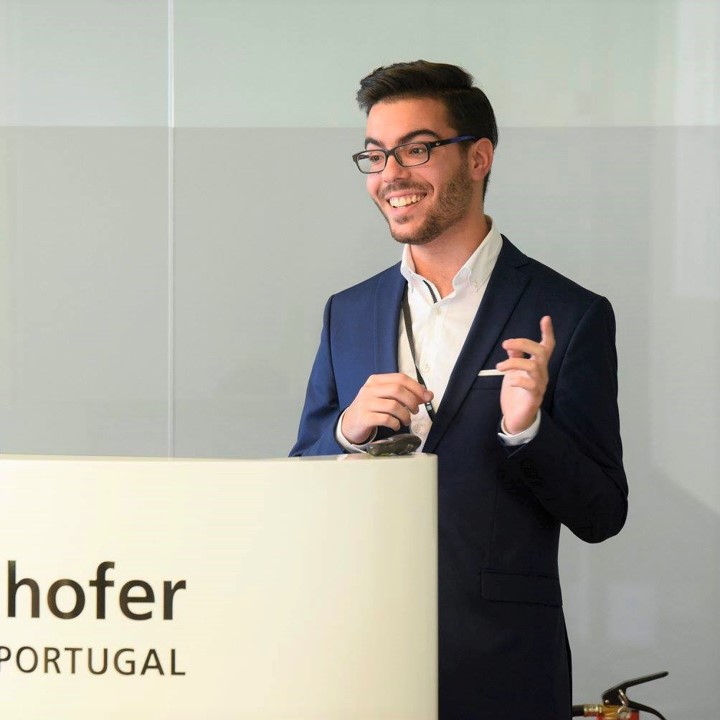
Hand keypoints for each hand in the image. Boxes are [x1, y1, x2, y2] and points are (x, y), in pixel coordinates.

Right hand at [341, 373, 432, 444]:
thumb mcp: (386, 398)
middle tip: (416, 410)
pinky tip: (396, 425)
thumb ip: (406, 394)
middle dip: (412, 401)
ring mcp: (366, 403)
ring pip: (393, 405)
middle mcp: (369, 389)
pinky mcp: (365, 418)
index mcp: (376, 381)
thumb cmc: (372, 409)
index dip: (416, 387)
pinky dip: (396, 423)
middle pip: (397, 390)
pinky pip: (386, 419)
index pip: (400, 378)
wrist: (350, 423)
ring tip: (406, 420)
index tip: (426, 396)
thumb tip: (428, 395)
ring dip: (405, 415)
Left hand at [496, 316, 554, 434]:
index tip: (546, 318)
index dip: (547, 333)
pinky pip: (530, 385)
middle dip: (523, 343)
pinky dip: (517, 380)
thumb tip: (512, 347)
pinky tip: (509, 382)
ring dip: (513, 363)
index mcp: (537, 366)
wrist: (516, 418)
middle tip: (505, 344)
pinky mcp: (534, 397)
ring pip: (533, 366)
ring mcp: (540, 385)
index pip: (546, 346)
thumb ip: (515, 359)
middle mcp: (542, 373)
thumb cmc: (516, 394)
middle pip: (540, 352)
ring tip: (499, 367)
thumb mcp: (512, 372)